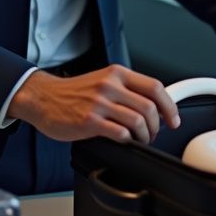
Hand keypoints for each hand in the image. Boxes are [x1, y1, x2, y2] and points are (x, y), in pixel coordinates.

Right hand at [8, 65, 178, 142]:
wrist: (42, 98)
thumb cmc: (72, 93)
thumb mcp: (102, 80)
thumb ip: (125, 89)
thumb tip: (152, 106)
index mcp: (116, 74)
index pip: (154, 87)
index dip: (169, 106)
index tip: (173, 119)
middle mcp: (109, 85)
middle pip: (150, 107)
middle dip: (157, 126)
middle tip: (154, 134)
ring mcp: (99, 103)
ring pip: (138, 120)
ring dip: (144, 136)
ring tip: (140, 140)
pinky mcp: (89, 121)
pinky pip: (120, 132)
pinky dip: (128, 140)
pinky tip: (124, 141)